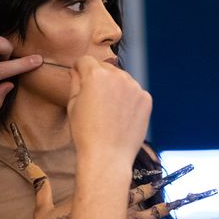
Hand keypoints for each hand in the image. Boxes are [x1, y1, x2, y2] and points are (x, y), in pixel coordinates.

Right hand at [67, 56, 151, 173]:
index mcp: (96, 75)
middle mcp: (118, 76)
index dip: (79, 68)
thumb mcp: (72, 105)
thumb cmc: (86, 133)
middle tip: (94, 99)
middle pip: (105, 67)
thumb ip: (75, 82)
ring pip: (121, 79)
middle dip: (98, 77)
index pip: (85, 60)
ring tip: (108, 110)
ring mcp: (135, 87)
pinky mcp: (146, 99)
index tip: (78, 76)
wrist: (108, 157)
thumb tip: (77, 71)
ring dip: (114, 87)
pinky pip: (134, 92)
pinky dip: (128, 99)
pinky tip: (121, 115)